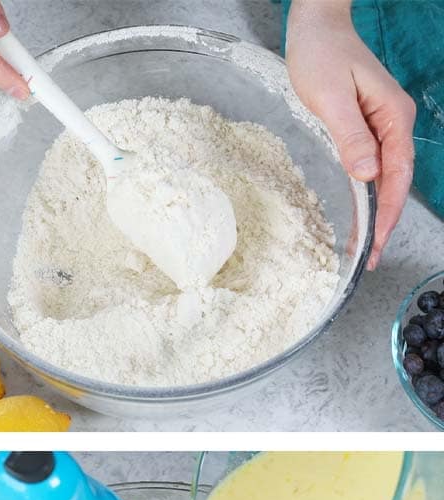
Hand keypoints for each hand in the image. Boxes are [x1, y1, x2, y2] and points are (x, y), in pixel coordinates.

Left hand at [287, 0, 414, 268]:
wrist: (316, 28)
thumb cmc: (321, 56)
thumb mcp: (331, 98)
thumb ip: (351, 136)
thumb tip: (367, 174)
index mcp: (392, 117)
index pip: (396, 174)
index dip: (389, 212)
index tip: (377, 243)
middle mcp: (392, 123)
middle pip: (394, 181)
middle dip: (385, 222)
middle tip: (370, 258)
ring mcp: (380, 125)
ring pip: (382, 177)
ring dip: (376, 212)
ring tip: (365, 246)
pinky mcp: (363, 126)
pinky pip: (369, 166)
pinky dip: (365, 193)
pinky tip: (358, 213)